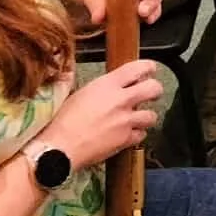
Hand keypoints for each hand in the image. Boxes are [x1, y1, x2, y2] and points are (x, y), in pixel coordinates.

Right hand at [42, 58, 163, 170]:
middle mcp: (120, 100)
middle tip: (151, 93)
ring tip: (137, 118)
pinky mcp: (125, 139)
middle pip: (153, 89)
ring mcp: (125, 121)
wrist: (60, 147)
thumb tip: (109, 87)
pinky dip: (136, 135)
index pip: (137, 68)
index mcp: (107, 85)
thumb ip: (100, 88)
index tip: (150, 70)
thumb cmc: (62, 120)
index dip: (148, 68)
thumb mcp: (79, 93)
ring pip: (152, 115)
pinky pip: (141, 135)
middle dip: (155, 90)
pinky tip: (127, 134)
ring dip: (146, 117)